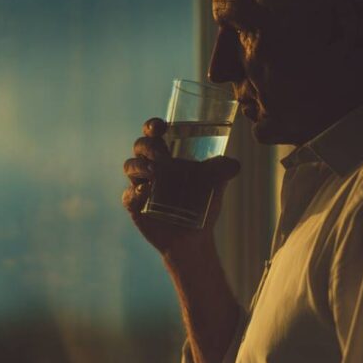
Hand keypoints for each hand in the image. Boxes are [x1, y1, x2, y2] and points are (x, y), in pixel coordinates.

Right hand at [122, 118, 240, 256]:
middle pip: (140, 146)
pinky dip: (133, 193)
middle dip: (147, 145)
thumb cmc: (204, 203)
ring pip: (131, 167)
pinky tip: (144, 192)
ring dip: (140, 166)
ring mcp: (140, 185)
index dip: (153, 126)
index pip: (154, 133)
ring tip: (155, 172)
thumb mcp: (216, 184)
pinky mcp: (135, 206)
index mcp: (167, 154)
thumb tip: (234, 165)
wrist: (195, 237)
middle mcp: (150, 166)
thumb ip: (223, 170)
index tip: (160, 126)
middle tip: (162, 154)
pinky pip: (127, 196)